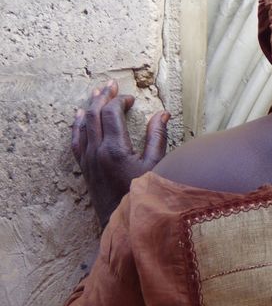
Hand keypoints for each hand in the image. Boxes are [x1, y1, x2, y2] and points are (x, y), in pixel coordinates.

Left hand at [71, 80, 168, 227]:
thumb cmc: (145, 194)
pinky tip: (79, 117)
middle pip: (96, 115)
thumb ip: (158, 137)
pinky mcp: (85, 168)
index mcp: (116, 149)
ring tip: (95, 93)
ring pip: (85, 126)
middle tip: (110, 84)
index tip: (132, 100)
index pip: (113, 114)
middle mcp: (98, 152)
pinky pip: (76, 141)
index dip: (121, 102)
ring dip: (91, 107)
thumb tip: (162, 114)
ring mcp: (89, 160)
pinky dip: (77, 126)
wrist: (124, 221)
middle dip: (103, 97)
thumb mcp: (158, 166)